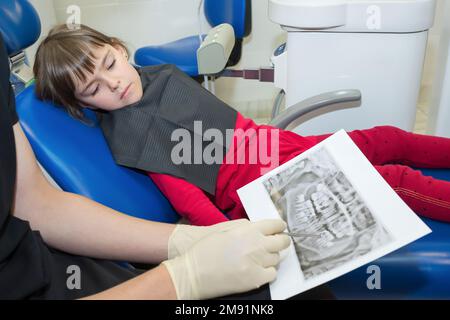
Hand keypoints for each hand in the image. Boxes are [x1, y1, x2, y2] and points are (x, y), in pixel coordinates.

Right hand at [162, 219, 290, 299]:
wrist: (193, 273)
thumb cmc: (205, 250)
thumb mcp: (225, 229)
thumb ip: (245, 227)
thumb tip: (260, 228)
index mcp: (248, 230)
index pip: (274, 225)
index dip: (279, 226)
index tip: (280, 229)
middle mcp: (256, 245)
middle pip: (281, 242)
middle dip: (281, 241)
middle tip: (278, 243)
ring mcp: (257, 263)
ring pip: (276, 258)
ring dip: (271, 256)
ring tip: (259, 258)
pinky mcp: (255, 279)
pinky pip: (272, 274)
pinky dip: (268, 272)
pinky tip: (258, 270)